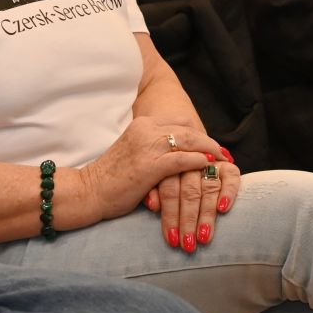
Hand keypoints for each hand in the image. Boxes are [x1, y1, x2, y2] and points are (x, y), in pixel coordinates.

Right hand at [79, 117, 216, 223]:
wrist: (89, 191)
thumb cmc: (111, 178)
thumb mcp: (134, 153)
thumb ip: (153, 148)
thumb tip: (178, 152)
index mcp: (142, 125)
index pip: (179, 121)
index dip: (198, 131)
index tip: (210, 143)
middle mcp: (146, 130)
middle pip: (188, 128)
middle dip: (208, 140)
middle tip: (223, 152)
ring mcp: (148, 146)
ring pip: (189, 141)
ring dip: (209, 150)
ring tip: (222, 159)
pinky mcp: (150, 165)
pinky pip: (183, 159)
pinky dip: (198, 161)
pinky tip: (208, 167)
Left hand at [146, 154, 243, 251]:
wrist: (203, 174)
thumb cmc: (172, 186)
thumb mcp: (155, 185)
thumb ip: (152, 192)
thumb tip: (153, 205)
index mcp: (170, 165)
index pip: (169, 190)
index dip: (170, 215)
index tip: (172, 238)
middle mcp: (190, 163)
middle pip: (189, 192)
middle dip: (188, 220)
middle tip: (188, 244)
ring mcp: (210, 164)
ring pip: (209, 189)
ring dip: (206, 215)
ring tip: (204, 237)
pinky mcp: (228, 168)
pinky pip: (231, 178)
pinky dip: (227, 193)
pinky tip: (222, 209)